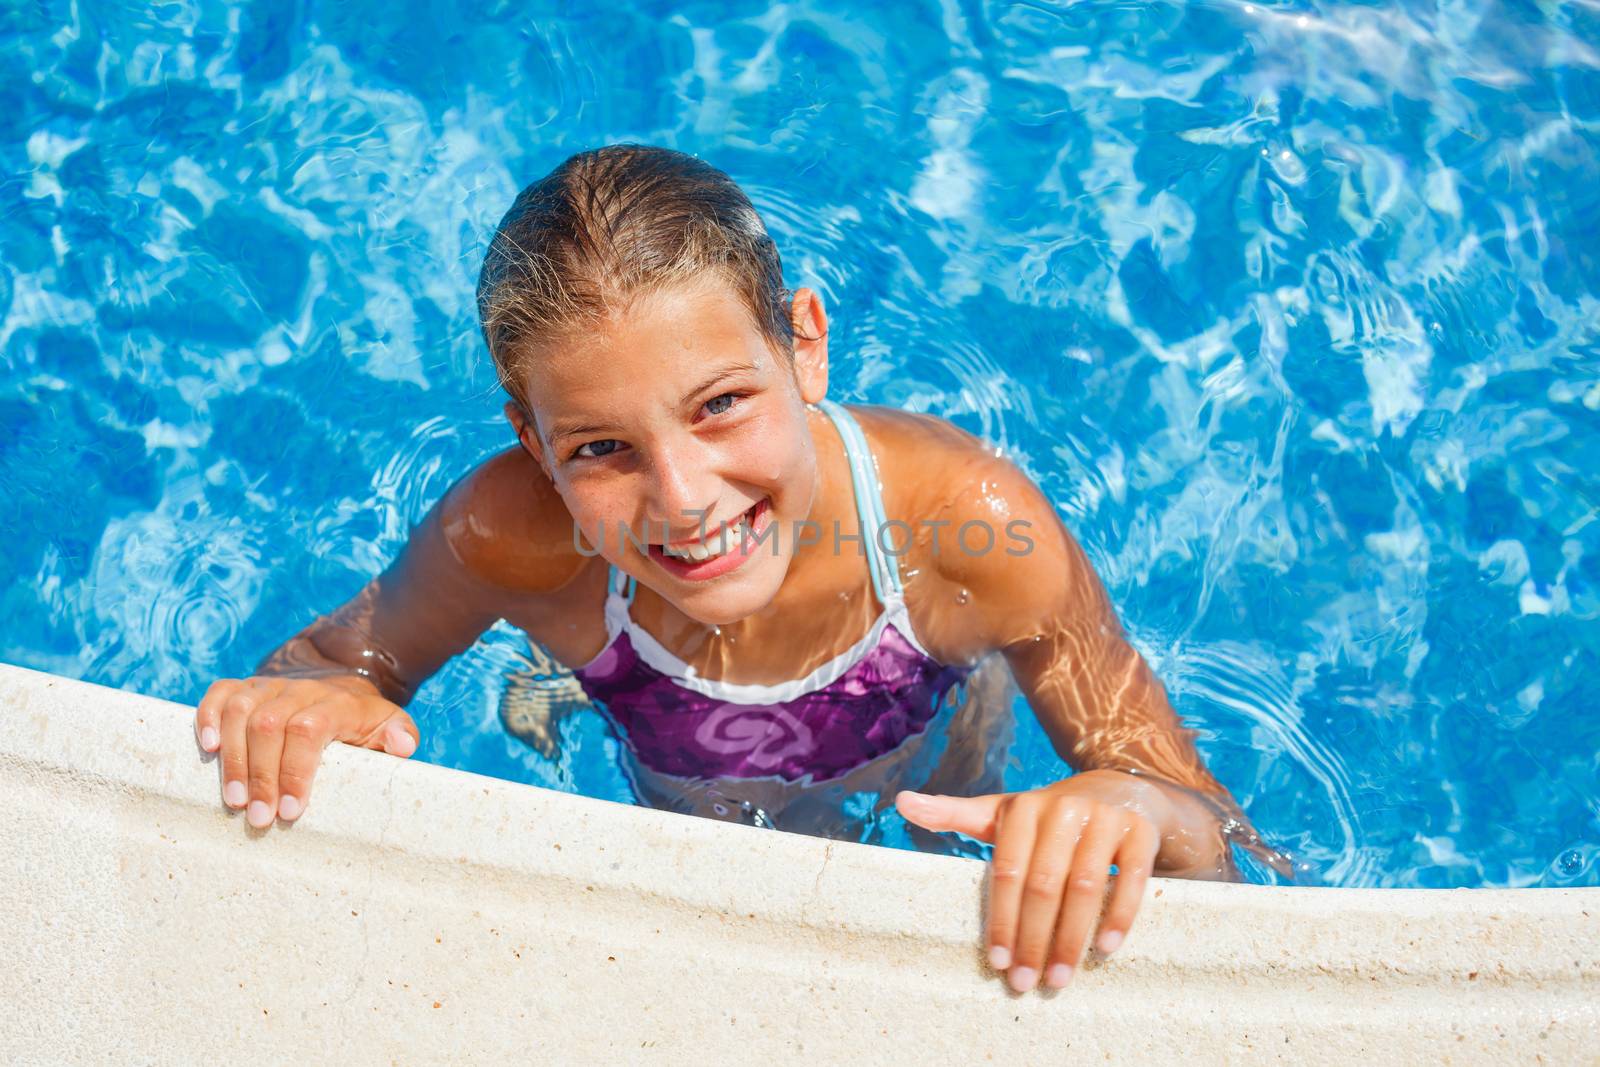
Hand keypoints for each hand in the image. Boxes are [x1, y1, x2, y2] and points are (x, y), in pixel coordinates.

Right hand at [194, 675, 419, 828]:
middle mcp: (299, 690)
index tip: (292, 811)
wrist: (339, 684)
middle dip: (261, 776)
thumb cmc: (361, 720)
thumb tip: (402, 747)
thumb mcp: (388, 725)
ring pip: (240, 711)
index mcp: (335, 703)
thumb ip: (400, 735)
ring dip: (234, 758)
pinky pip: (219, 693)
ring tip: (233, 800)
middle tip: (258, 818)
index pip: (308, 730)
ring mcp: (269, 686)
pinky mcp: (244, 687)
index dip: (296, 770)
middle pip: (269, 725)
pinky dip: (207, 718)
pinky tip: (208, 750)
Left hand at [895, 768, 1169, 992]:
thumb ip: (954, 813)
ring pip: (1086, 885)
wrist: (1119, 789)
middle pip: (1044, 884)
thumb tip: (900, 802)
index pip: (1006, 871)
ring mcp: (1105, 818)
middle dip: (1033, 938)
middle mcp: (1063, 808)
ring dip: (1072, 937)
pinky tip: (1104, 949)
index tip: (999, 963)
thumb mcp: (1002, 813)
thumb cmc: (1048, 818)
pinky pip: (1131, 878)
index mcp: (1024, 808)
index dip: (1002, 919)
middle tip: (1027, 982)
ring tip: (1059, 977)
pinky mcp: (1140, 831)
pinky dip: (1119, 916)